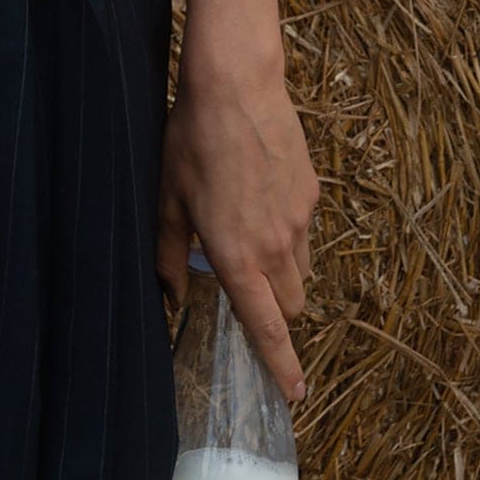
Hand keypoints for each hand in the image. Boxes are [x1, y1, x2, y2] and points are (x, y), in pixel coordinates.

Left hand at [155, 44, 319, 407]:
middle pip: (290, 306)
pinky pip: (305, 232)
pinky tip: (259, 197)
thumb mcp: (168, 199)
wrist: (237, 85)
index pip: (266, 328)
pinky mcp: (312, 194)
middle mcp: (276, 246)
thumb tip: (170, 295)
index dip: (282, 366)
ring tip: (248, 234)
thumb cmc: (192, 140)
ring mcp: (300, 219)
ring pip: (301, 271)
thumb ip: (169, 254)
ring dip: (282, 273)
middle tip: (245, 287)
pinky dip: (288, 233)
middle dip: (274, 311)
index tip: (294, 395)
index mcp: (237, 256)